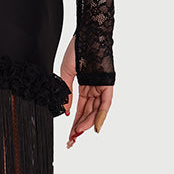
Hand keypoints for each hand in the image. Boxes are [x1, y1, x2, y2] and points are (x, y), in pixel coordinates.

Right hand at [58, 34, 113, 148]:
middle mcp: (93, 89)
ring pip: (96, 111)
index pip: (79, 109)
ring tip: (77, 133)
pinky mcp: (107, 83)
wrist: (86, 33)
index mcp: (83, 86)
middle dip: (79, 127)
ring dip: (87, 123)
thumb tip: (66, 111)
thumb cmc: (77, 48)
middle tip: (71, 140)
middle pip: (87, 113)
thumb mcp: (66, 72)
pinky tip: (95, 126)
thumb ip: (66, 92)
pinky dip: (101, 115)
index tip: (68, 135)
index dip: (73, 123)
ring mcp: (101, 86)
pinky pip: (105, 103)